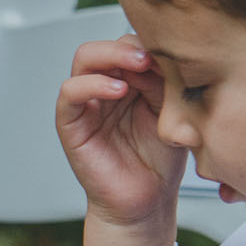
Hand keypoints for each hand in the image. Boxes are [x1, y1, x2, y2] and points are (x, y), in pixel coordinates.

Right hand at [55, 35, 187, 228]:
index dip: (151, 43)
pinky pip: (69, 93)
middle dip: (130, 44)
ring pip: (85, 58)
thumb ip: (167, 82)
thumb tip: (166, 53)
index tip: (176, 54)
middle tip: (153, 55)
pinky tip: (118, 90)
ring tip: (138, 66)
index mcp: (131, 80)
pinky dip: (91, 84)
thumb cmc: (162, 161)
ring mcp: (87, 103)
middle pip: (108, 43)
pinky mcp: (71, 124)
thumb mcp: (174, 112)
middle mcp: (106, 86)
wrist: (148, 201)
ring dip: (112, 55)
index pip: (132, 43)